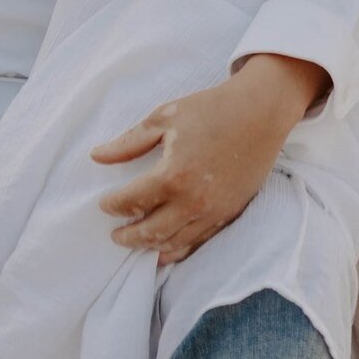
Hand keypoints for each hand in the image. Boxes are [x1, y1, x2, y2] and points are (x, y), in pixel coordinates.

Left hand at [91, 55, 323, 263]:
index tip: (104, 204)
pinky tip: (167, 248)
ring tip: (137, 243)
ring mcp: (213, 211)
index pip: (131, 201)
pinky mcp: (229, 214)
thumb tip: (96, 156)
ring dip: (151, 247)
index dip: (113, 205)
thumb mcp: (165, 117)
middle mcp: (192, 201)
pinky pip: (199, 242)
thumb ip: (129, 142)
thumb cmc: (211, 109)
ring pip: (174, 243)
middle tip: (115, 235)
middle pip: (150, 232)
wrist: (261, 112)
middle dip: (128, 236)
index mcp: (173, 175)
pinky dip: (179, 249)